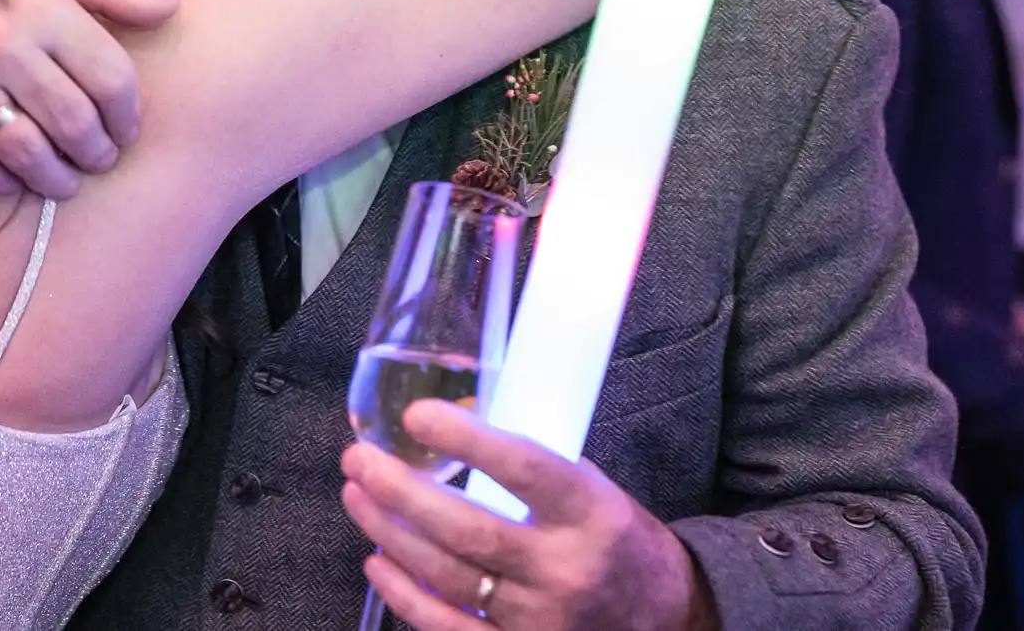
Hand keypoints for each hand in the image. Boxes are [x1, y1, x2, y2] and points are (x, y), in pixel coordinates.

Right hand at [0, 0, 177, 198]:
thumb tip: (173, 8)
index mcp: (46, 6)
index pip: (109, 80)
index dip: (127, 115)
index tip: (127, 129)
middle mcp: (5, 44)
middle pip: (73, 123)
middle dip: (96, 153)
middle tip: (101, 162)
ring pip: (22, 150)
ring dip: (53, 177)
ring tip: (64, 183)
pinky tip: (9, 181)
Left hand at [341, 401, 717, 629]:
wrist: (665, 617)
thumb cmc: (615, 539)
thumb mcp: (590, 488)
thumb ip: (528, 465)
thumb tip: (450, 425)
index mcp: (590, 513)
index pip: (524, 469)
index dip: (468, 440)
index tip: (418, 414)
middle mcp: (565, 569)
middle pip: (469, 530)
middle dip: (402, 493)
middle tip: (360, 459)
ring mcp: (540, 618)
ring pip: (449, 576)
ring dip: (392, 533)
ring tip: (358, 495)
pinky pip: (448, 627)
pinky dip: (406, 595)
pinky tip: (378, 560)